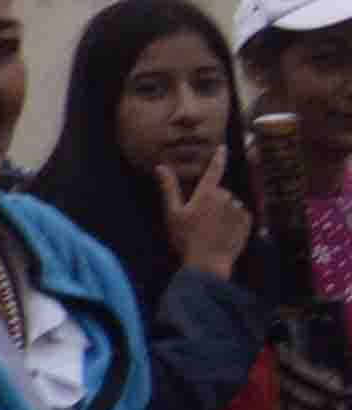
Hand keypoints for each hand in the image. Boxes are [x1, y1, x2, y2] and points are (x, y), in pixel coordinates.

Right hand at [162, 152, 254, 284]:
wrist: (209, 262)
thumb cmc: (186, 238)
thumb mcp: (173, 213)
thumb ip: (169, 188)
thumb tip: (161, 167)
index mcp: (207, 193)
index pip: (214, 170)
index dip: (218, 158)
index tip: (223, 147)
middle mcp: (225, 197)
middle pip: (219, 193)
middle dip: (211, 202)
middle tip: (199, 222)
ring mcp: (238, 209)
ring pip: (230, 205)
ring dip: (223, 213)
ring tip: (212, 230)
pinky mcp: (248, 221)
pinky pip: (241, 215)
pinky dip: (234, 221)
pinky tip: (224, 233)